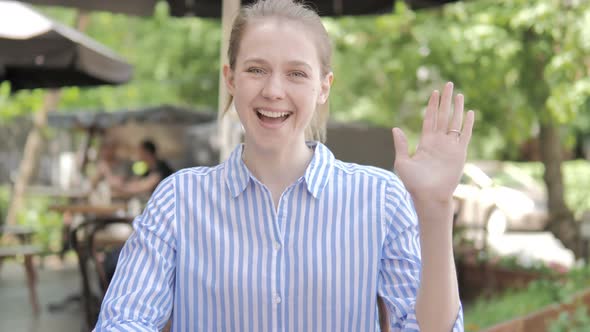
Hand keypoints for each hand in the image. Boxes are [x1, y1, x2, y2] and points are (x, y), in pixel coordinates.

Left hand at [393, 82, 474, 203]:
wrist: (429, 196)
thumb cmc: (414, 183)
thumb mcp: (402, 162)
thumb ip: (401, 145)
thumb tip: (395, 128)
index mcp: (425, 142)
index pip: (430, 118)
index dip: (432, 105)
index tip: (434, 92)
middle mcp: (438, 142)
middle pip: (443, 115)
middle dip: (445, 100)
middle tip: (448, 84)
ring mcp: (450, 146)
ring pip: (454, 122)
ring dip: (456, 108)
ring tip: (458, 94)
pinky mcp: (459, 153)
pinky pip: (465, 135)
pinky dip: (467, 124)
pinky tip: (469, 112)